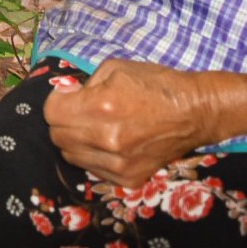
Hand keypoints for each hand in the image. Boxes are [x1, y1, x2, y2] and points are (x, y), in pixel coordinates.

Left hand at [44, 59, 212, 187]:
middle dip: (64, 121)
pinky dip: (94, 157)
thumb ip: (84, 84)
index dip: (58, 101)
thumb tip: (65, 96)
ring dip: (76, 141)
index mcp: (101, 106)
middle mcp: (106, 139)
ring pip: (71, 156)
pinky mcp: (128, 179)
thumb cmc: (155, 83)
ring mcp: (118, 164)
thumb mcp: (115, 68)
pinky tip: (110, 143)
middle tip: (81, 111)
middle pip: (58, 137)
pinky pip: (93, 170)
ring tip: (95, 128)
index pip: (51, 113)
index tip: (69, 97)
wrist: (195, 112)